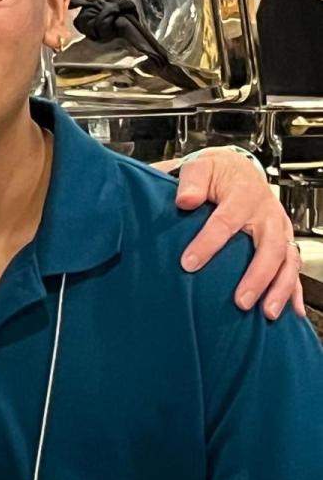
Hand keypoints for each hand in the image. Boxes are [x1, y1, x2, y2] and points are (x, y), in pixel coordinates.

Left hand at [172, 149, 303, 319]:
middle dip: (257, 276)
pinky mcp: (283, 242)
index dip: (208, 243)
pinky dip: (294, 291)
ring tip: (267, 313)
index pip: (226, 220)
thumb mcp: (200, 167)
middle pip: (269, 247)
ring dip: (279, 288)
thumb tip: (185, 200)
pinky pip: (292, 268)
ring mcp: (279, 229)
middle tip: (239, 300)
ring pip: (287, 261)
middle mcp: (267, 214)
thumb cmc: (215, 172)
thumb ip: (191, 181)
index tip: (188, 264)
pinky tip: (292, 312)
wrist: (236, 169)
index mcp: (244, 194)